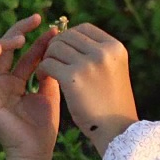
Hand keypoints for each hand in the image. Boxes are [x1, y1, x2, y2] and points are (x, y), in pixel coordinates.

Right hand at [0, 14, 59, 159]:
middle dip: (20, 31)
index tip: (55, 28)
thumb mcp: (50, 93)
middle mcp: (1, 82)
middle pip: (5, 49)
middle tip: (37, 19)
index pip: (24, 53)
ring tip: (22, 36)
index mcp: (16, 81)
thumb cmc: (44, 128)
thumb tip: (58, 49)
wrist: (37, 153)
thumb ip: (49, 72)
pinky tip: (2, 47)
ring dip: (4, 42)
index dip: (37, 39)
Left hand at [37, 23, 138, 156]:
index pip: (84, 29)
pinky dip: (42, 70)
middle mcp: (104, 51)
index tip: (66, 55)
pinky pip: (47, 63)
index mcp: (115, 47)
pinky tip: (44, 80)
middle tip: (53, 64)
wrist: (117, 130)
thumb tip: (69, 35)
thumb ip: (97, 53)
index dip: (70, 39)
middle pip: (67, 36)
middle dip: (56, 48)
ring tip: (49, 73)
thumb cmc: (112, 103)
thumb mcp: (112, 71)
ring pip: (55, 48)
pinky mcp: (74, 77)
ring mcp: (89, 63)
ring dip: (48, 59)